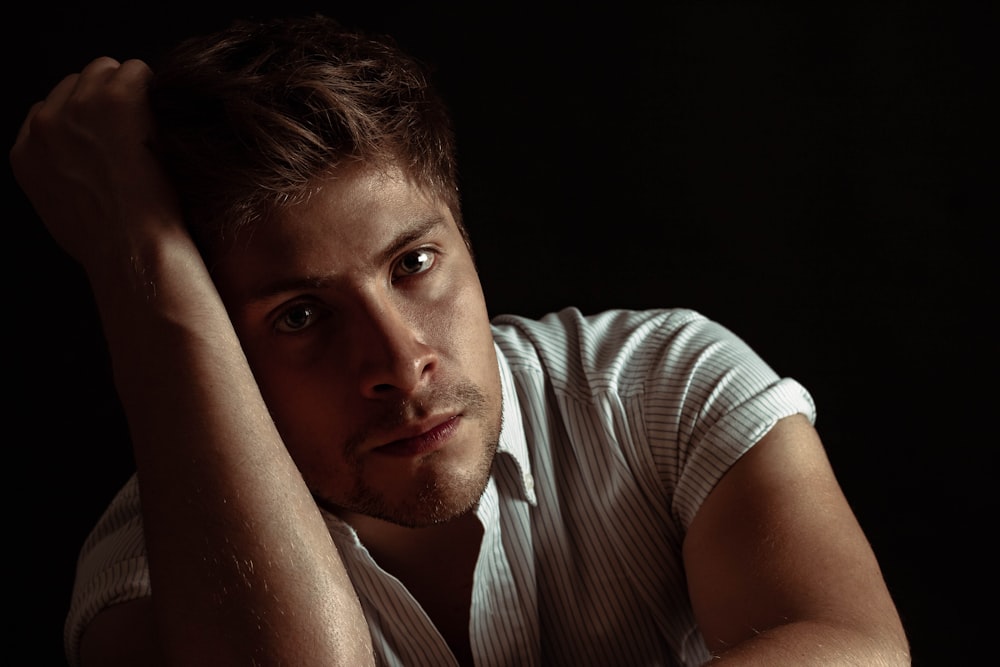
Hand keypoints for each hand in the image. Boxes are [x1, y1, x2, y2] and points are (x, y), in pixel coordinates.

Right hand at [10, 57, 182, 275]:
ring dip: (131, 90)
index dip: (85, 120)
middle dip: (105, 100)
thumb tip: (80, 165)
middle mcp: (46, 123)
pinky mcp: (117, 98)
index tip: (109, 136)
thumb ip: (60, 176)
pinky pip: (137, 71)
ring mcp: (79, 107)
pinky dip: (154, 90)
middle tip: (136, 129)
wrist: (132, 248)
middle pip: (77, 83)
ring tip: (152, 127)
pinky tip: (165, 120)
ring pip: (106, 71)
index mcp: (26, 151)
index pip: (49, 110)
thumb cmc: (111, 244)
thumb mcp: (63, 212)